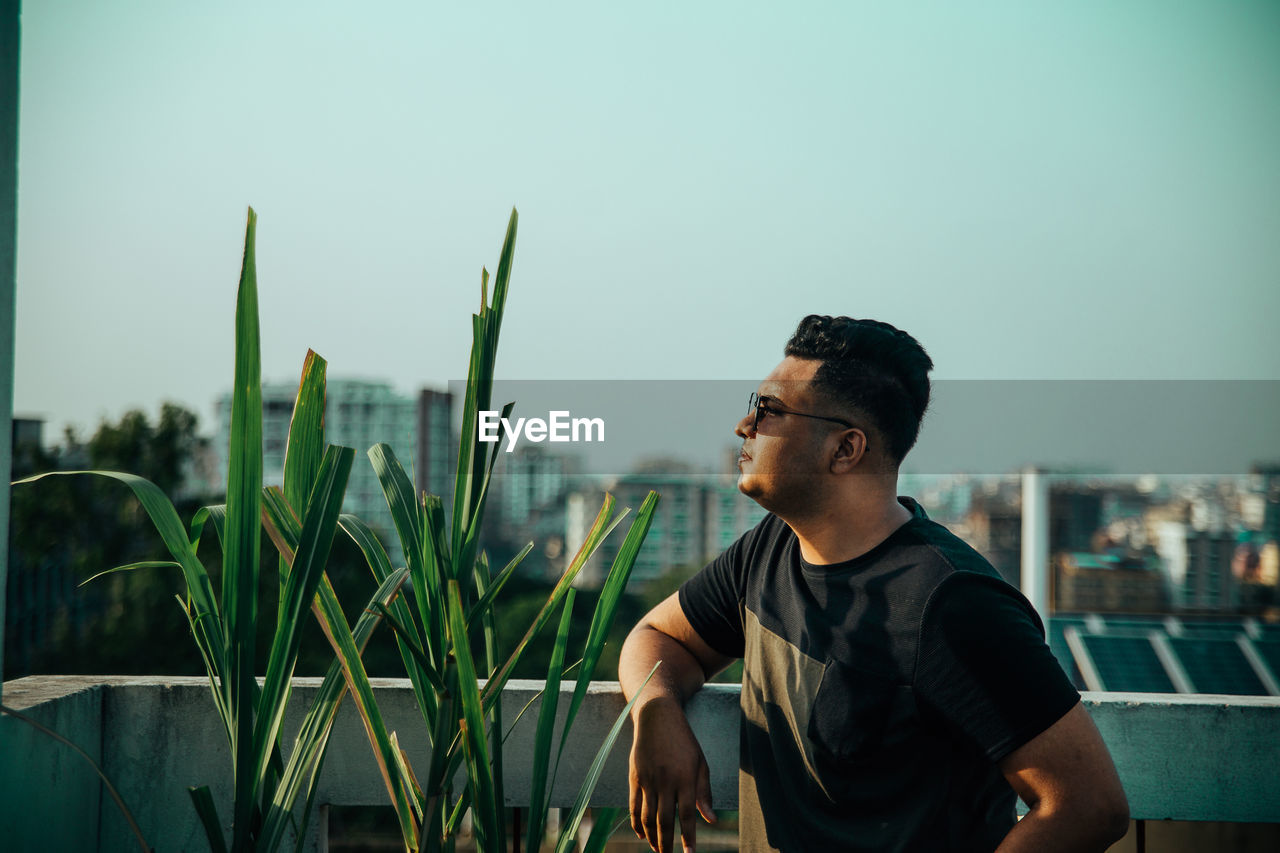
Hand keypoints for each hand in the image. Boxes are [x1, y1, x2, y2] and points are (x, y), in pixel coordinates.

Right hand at [628, 696, 715, 852]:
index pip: (687, 815)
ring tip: (657, 850)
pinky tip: (641, 835)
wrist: (657, 717)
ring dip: (651, 837)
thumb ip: (704, 793)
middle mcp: (666, 781)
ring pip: (647, 817)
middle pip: (664, 820)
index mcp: (685, 778)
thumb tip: (711, 820)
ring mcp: (648, 779)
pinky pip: (633, 806)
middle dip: (666, 843)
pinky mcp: (635, 777)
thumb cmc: (684, 741)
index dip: (688, 837)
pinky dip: (636, 823)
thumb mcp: (700, 763)